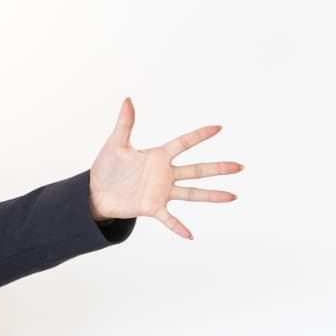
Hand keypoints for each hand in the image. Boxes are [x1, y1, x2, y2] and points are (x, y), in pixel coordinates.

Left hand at [88, 98, 240, 238]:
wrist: (95, 192)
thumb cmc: (106, 168)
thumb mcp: (115, 144)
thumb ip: (125, 123)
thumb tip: (128, 99)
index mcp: (158, 156)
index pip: (183, 143)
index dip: (199, 135)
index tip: (218, 128)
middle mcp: (164, 174)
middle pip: (196, 170)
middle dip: (218, 168)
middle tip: (239, 166)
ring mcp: (161, 192)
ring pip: (191, 193)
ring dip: (211, 195)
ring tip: (232, 196)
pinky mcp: (152, 208)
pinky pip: (168, 219)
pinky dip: (178, 227)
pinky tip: (190, 236)